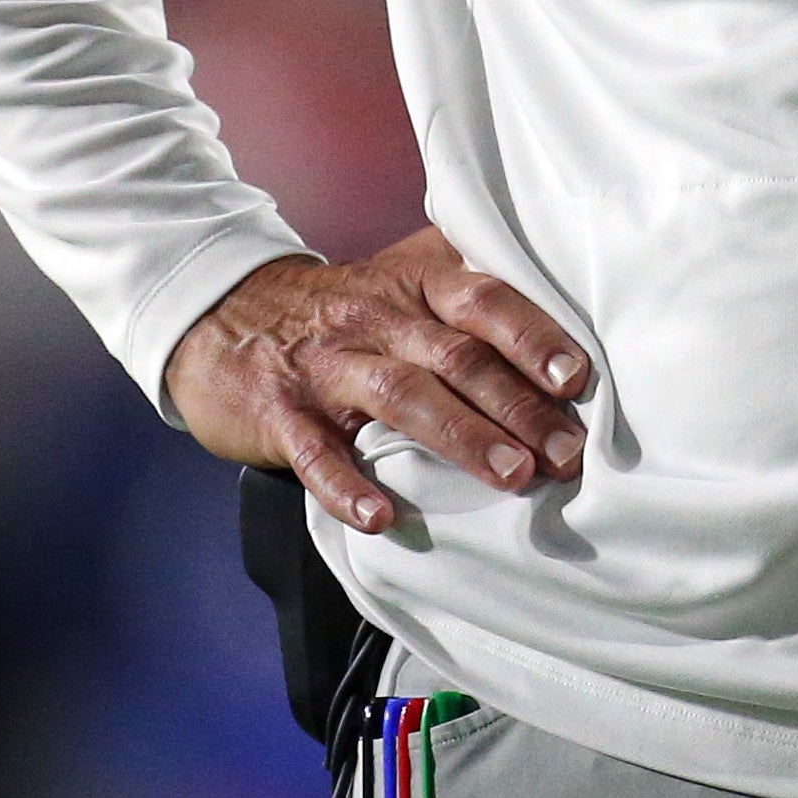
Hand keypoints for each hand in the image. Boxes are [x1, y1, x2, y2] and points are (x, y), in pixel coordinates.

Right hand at [166, 227, 590, 533]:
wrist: (221, 313)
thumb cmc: (339, 309)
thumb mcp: (400, 280)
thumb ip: (467, 290)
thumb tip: (561, 320)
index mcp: (415, 286)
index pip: (483, 300)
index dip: (531, 336)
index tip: (576, 378)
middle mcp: (377, 319)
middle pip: (455, 355)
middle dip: (516, 404)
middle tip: (566, 452)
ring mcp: (328, 367)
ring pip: (400, 394)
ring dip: (460, 435)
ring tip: (511, 475)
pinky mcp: (282, 415)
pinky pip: (317, 453)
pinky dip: (347, 488)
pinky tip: (381, 518)